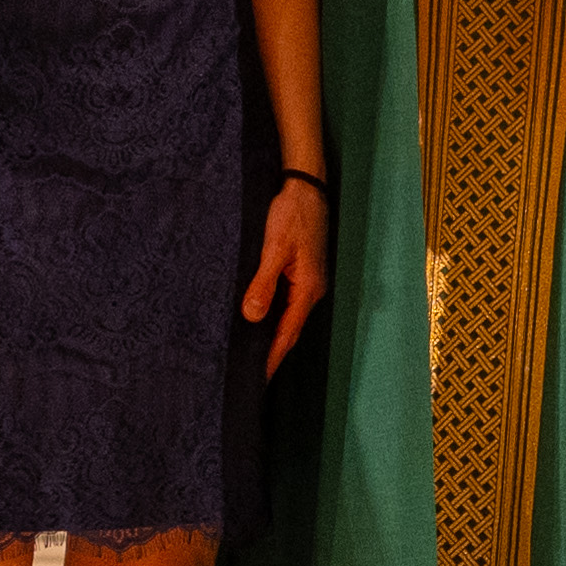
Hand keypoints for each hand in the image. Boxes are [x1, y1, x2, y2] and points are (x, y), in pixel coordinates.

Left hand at [243, 177, 330, 376]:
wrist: (306, 186)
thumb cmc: (292, 214)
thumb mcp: (274, 248)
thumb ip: (263, 283)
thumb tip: (253, 317)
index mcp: (308, 288)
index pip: (287, 333)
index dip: (272, 357)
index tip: (258, 379)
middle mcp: (312, 289)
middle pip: (290, 329)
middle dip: (274, 352)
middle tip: (253, 375)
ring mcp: (309, 281)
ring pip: (289, 317)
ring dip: (274, 336)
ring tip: (254, 355)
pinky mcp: (304, 273)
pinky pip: (289, 304)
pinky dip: (276, 318)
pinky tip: (262, 322)